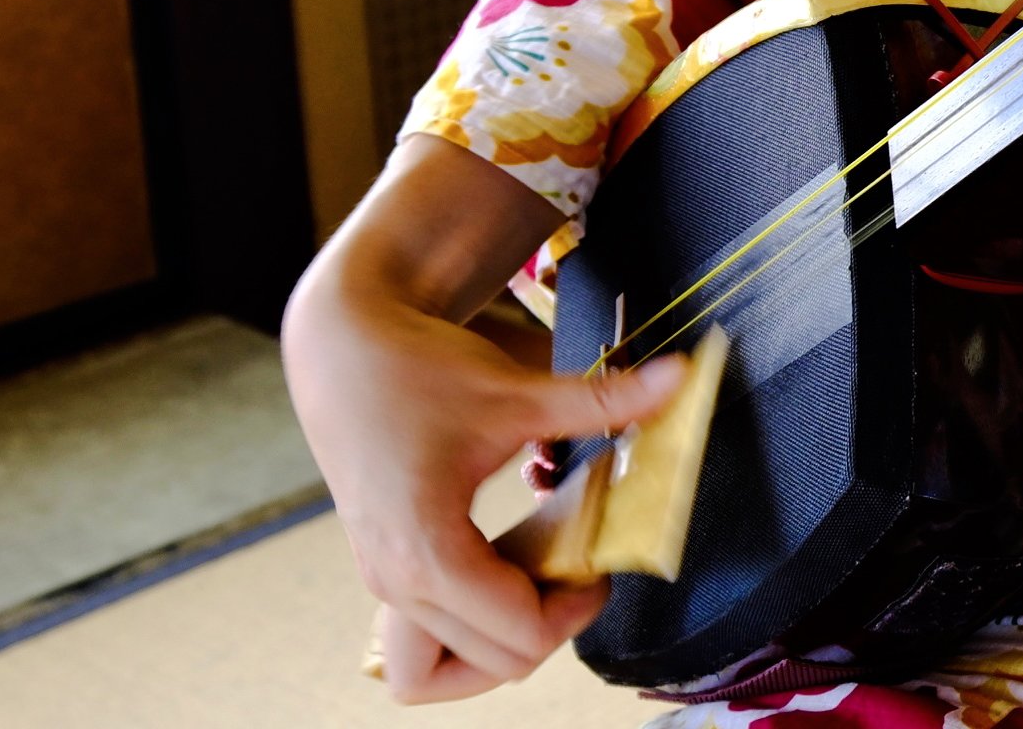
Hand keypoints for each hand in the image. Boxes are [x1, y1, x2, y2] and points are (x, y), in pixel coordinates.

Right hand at [283, 139, 686, 702]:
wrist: (343, 348)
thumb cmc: (417, 370)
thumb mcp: (516, 391)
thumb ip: (601, 400)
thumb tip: (680, 378)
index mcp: (427, 554)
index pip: (517, 637)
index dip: (577, 610)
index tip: (603, 566)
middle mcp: (396, 584)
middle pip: (491, 665)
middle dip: (548, 626)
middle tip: (580, 569)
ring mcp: (383, 583)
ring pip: (437, 673)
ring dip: (497, 645)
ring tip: (538, 584)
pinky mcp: (383, 570)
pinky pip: (423, 642)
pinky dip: (466, 629)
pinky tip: (504, 570)